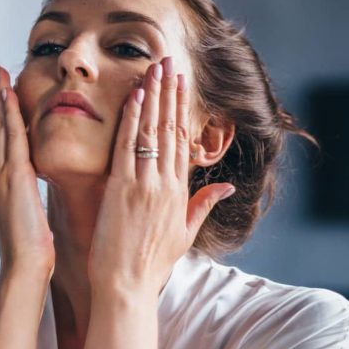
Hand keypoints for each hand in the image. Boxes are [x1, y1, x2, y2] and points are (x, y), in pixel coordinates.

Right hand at [0, 64, 54, 280]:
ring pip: (1, 126)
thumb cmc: (26, 245)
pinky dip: (9, 114)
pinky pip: (11, 136)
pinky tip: (9, 94)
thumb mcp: (9, 214)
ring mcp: (2, 172)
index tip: (0, 88)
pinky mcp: (13, 175)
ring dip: (0, 97)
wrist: (26, 265)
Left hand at [88, 57, 234, 295]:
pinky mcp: (122, 188)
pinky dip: (132, 119)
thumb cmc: (151, 264)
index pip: (183, 140)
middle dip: (170, 92)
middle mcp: (166, 184)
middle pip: (171, 128)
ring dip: (154, 96)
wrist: (127, 286)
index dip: (182, 109)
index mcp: (181, 193)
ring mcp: (146, 184)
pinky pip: (128, 146)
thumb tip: (226, 185)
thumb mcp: (185, 234)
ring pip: (152, 131)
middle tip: (169, 61)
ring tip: (154, 67)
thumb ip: (204, 205)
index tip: (180, 83)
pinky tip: (136, 96)